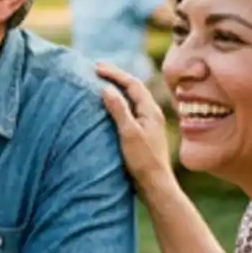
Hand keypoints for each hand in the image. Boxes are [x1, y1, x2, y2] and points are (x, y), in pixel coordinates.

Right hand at [96, 63, 174, 193]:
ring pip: (132, 98)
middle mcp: (152, 114)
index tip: (96, 67)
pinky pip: (130, 109)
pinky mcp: (143, 132)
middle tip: (97, 69)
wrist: (155, 184)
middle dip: (116, 77)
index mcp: (151, 111)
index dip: (115, 73)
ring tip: (101, 82)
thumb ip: (119, 110)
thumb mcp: (129, 134)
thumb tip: (107, 89)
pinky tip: (108, 106)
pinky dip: (118, 101)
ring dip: (117, 88)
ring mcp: (148, 123)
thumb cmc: (143, 160)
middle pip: (134, 88)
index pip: (133, 84)